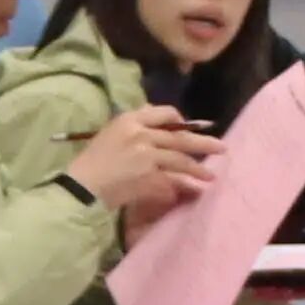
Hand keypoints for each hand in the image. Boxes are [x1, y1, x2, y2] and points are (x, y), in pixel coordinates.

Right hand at [68, 101, 217, 218]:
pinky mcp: (149, 177)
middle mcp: (141, 134)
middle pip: (179, 136)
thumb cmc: (92, 160)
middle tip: (222, 147)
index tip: (189, 129)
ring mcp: (147, 156)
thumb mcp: (111, 132)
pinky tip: (193, 191)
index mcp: (130, 119)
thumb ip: (136, 123)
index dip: (181, 121)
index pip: (164, 113)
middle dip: (203, 143)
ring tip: (211, 176)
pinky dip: (182, 187)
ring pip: (180, 159)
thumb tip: (160, 117)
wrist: (82, 186)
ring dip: (198, 168)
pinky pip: (172, 181)